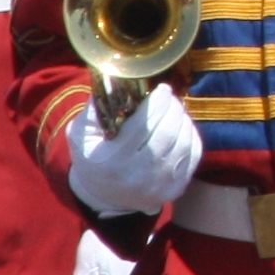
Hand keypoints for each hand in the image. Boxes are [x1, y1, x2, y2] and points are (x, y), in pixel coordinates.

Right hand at [65, 86, 199, 218]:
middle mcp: (138, 175)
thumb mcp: (81, 133)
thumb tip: (116, 79)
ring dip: (183, 119)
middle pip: (168, 132)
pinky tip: (182, 127)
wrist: (102, 195)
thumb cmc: (92, 156)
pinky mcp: (175, 189)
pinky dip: (191, 136)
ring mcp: (159, 185)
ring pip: (184, 142)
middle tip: (169, 97)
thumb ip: (96, 106)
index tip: (161, 88)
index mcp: (113, 160)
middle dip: (172, 108)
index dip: (158, 102)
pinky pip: (193, 155)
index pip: (144, 124)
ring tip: (175, 110)